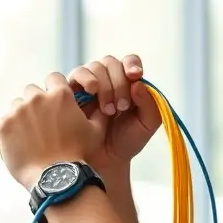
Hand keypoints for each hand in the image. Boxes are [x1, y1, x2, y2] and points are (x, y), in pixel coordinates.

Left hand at [0, 73, 102, 190]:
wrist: (56, 179)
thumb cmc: (79, 156)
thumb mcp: (96, 132)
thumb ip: (96, 112)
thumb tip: (99, 104)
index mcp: (60, 95)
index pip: (53, 78)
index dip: (54, 89)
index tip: (55, 102)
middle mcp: (37, 98)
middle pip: (32, 91)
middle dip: (37, 103)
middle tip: (43, 123)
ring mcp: (18, 111)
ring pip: (17, 106)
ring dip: (23, 116)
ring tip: (32, 137)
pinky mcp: (3, 126)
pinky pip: (5, 122)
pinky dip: (11, 131)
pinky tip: (21, 145)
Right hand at [66, 54, 161, 175]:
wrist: (105, 160)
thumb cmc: (126, 142)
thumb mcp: (146, 125)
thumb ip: (149, 104)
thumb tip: (137, 83)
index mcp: (128, 83)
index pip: (129, 61)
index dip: (132, 64)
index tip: (135, 76)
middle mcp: (108, 80)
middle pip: (111, 62)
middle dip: (119, 82)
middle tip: (123, 106)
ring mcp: (89, 84)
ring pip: (95, 67)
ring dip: (105, 86)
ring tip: (109, 110)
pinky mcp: (72, 90)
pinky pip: (77, 74)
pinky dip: (86, 79)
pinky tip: (93, 92)